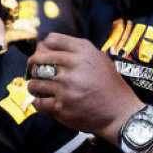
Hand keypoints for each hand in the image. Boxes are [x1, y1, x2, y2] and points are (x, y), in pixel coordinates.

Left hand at [26, 33, 142, 138]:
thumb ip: (78, 51)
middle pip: (39, 59)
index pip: (51, 40)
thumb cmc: (110, 86)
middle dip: (33, 65)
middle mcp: (73, 66)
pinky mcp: (62, 106)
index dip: (43, 47)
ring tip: (38, 87)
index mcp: (83, 51)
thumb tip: (47, 46)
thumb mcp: (99, 59)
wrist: (120, 112)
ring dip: (34, 85)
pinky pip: (39, 102)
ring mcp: (66, 87)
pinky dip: (38, 102)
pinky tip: (43, 101)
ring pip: (35, 82)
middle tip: (33, 71)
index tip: (43, 55)